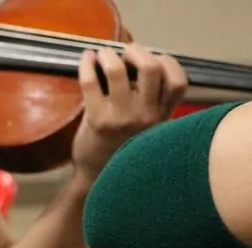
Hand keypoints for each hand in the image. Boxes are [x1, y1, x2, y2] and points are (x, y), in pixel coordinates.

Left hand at [72, 43, 187, 182]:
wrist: (97, 179)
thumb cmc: (120, 152)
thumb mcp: (148, 132)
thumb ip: (151, 105)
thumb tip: (138, 68)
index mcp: (162, 118)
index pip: (179, 83)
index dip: (168, 63)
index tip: (155, 60)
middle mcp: (146, 117)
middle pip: (151, 68)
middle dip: (137, 51)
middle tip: (125, 51)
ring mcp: (121, 117)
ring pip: (117, 70)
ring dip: (108, 55)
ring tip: (102, 54)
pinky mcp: (97, 119)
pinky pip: (91, 81)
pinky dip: (86, 64)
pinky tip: (86, 60)